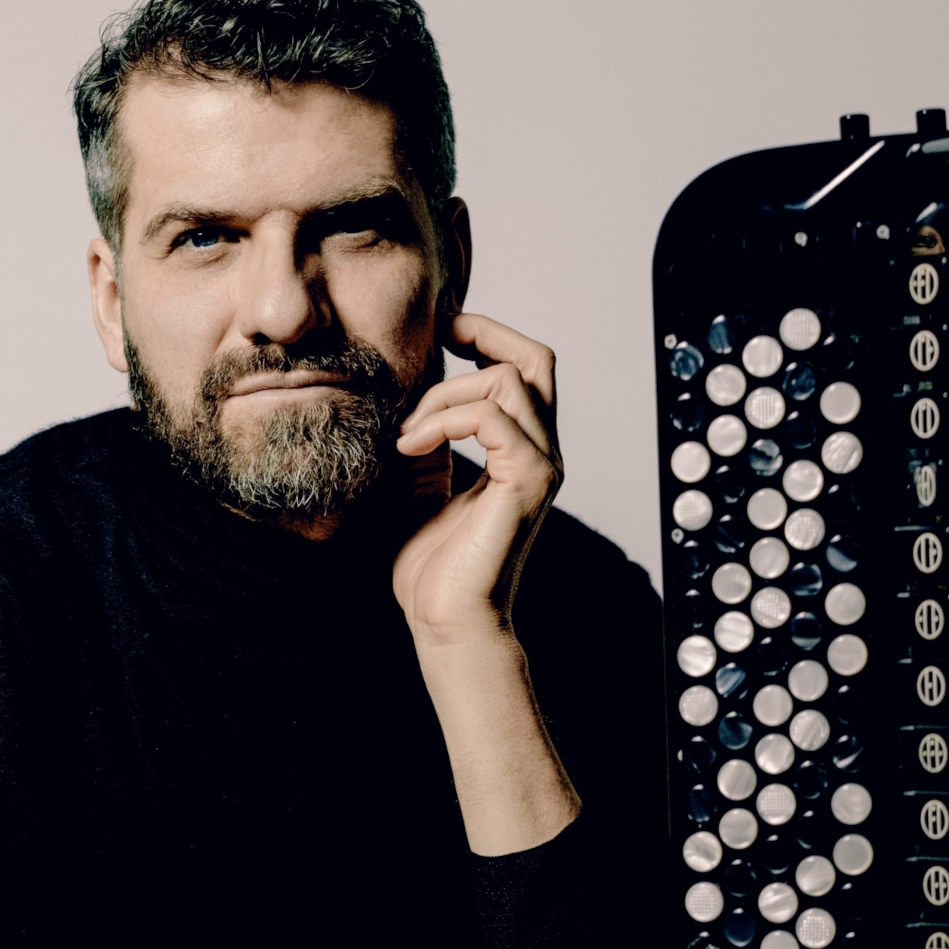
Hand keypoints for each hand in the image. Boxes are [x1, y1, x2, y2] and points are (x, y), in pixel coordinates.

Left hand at [392, 312, 562, 654]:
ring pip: (508, 380)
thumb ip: (426, 434)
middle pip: (535, 359)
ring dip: (445, 394)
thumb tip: (406, 387)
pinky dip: (443, 419)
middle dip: (485, 334)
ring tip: (408, 432)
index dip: (488, 336)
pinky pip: (491, 417)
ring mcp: (542, 465)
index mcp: (521, 449)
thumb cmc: (430, 565)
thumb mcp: (417, 480)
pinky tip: (410, 446)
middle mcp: (542, 451)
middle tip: (438, 336)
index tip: (442, 330)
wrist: (444, 619)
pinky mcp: (527, 481)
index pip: (525, 369)